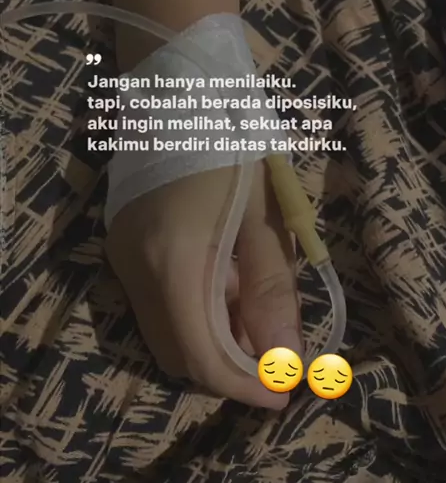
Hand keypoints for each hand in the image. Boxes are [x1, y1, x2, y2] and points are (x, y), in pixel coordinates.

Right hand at [105, 160, 302, 408]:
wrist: (179, 89)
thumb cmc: (233, 144)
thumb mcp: (263, 216)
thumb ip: (271, 289)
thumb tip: (287, 356)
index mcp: (173, 258)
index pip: (200, 355)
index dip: (241, 385)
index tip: (283, 393)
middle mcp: (135, 267)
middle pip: (176, 352)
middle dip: (227, 368)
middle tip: (277, 356)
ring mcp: (121, 256)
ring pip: (163, 331)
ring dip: (211, 339)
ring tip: (257, 313)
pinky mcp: (121, 245)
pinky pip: (155, 303)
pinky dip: (193, 312)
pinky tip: (226, 283)